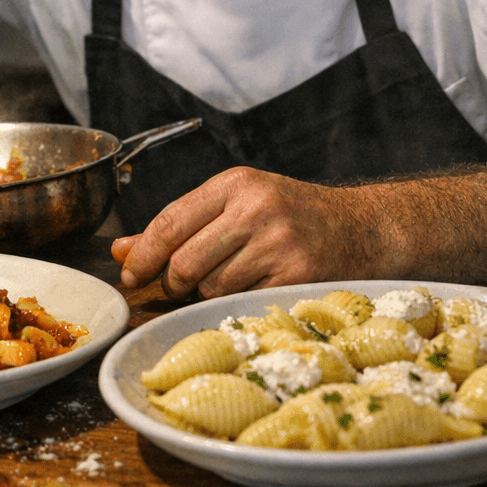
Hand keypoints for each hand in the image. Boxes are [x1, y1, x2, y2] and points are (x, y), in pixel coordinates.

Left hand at [113, 166, 380, 299]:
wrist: (365, 228)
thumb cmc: (293, 217)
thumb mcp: (237, 205)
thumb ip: (180, 227)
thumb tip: (121, 251)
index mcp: (236, 183)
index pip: (170, 221)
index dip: (142, 254)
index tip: (128, 274)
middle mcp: (256, 208)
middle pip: (184, 261)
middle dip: (174, 281)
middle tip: (182, 284)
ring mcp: (279, 243)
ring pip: (210, 287)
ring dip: (208, 293)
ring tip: (230, 279)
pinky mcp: (298, 276)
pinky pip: (241, 302)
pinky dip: (236, 303)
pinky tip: (253, 289)